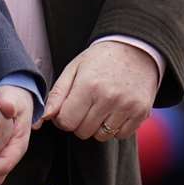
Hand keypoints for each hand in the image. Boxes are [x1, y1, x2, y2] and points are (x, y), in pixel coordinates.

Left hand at [41, 42, 159, 141]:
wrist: (137, 48)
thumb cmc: (102, 58)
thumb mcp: (75, 68)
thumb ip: (57, 94)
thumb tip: (42, 118)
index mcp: (88, 85)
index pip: (66, 122)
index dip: (63, 118)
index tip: (70, 108)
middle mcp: (108, 97)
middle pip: (82, 132)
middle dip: (80, 122)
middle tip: (87, 105)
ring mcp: (127, 106)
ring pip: (101, 136)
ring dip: (98, 126)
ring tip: (102, 106)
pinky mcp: (141, 112)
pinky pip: (121, 135)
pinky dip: (116, 128)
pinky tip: (116, 110)